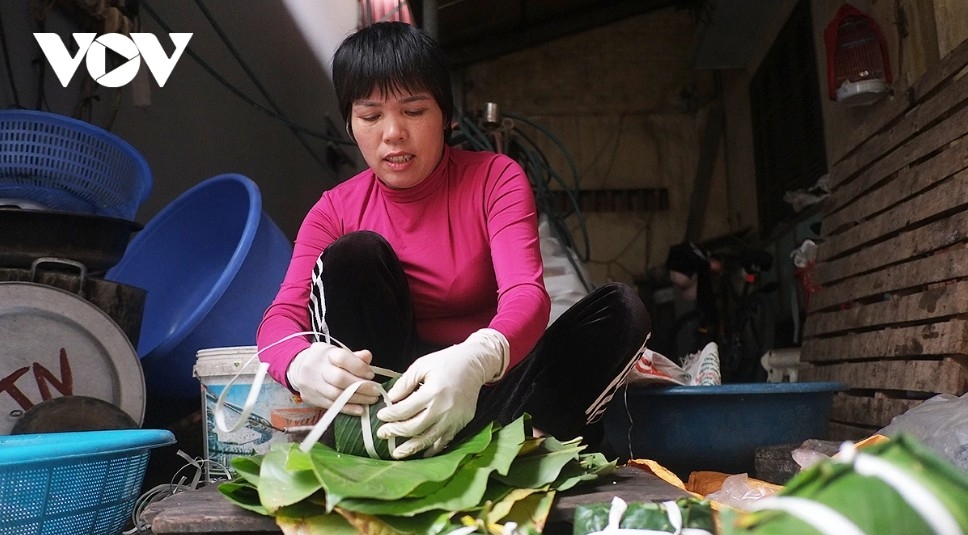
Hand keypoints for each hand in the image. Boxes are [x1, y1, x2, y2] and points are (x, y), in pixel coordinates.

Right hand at [286, 342, 380, 415]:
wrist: (297, 368)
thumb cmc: (324, 360)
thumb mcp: (337, 352)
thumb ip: (353, 356)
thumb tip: (368, 357)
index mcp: (325, 354)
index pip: (342, 359)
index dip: (359, 367)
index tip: (371, 374)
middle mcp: (317, 369)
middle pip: (339, 379)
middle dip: (361, 386)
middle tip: (375, 390)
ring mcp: (313, 385)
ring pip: (336, 395)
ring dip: (357, 399)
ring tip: (371, 399)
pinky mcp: (312, 398)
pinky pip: (332, 406)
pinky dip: (348, 409)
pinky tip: (360, 409)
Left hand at [376, 328, 508, 457]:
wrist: (474, 365)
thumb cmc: (446, 362)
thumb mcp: (422, 365)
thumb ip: (405, 383)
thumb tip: (390, 399)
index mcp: (433, 392)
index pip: (405, 410)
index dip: (390, 415)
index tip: (381, 415)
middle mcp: (443, 409)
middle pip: (414, 428)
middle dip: (395, 432)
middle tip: (383, 433)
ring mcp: (453, 419)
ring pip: (428, 439)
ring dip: (410, 448)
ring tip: (396, 453)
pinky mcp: (461, 424)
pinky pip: (444, 442)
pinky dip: (432, 449)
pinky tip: (420, 453)